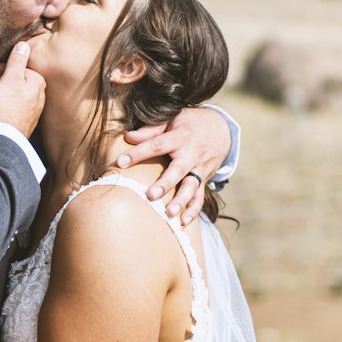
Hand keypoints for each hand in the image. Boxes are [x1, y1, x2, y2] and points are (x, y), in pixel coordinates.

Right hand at [0, 41, 44, 137]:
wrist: (3, 138)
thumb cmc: (8, 107)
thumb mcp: (11, 78)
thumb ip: (17, 60)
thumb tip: (25, 44)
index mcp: (34, 83)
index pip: (17, 69)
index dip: (1, 68)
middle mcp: (31, 97)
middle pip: (4, 84)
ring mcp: (22, 111)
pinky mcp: (12, 122)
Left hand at [115, 106, 231, 223]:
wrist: (221, 129)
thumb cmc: (189, 123)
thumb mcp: (172, 119)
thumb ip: (151, 130)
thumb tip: (128, 137)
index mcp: (180, 136)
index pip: (157, 145)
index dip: (138, 153)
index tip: (120, 162)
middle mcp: (191, 154)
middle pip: (177, 171)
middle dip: (165, 184)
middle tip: (150, 195)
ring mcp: (200, 169)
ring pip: (191, 187)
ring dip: (180, 201)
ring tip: (169, 214)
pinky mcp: (205, 179)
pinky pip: (200, 197)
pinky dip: (193, 210)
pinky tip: (183, 222)